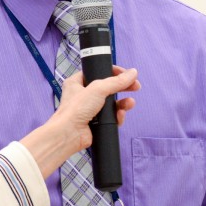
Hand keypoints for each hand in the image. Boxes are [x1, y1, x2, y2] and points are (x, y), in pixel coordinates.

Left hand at [20, 66, 139, 177]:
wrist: (70, 134)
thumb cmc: (76, 109)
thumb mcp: (98, 89)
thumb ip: (116, 81)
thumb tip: (133, 73)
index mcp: (77, 82)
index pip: (98, 72)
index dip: (113, 72)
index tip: (127, 74)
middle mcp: (83, 95)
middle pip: (108, 87)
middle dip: (122, 87)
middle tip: (136, 86)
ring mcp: (90, 109)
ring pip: (111, 103)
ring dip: (122, 103)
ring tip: (130, 103)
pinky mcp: (96, 122)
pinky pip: (111, 117)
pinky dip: (117, 116)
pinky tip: (120, 115)